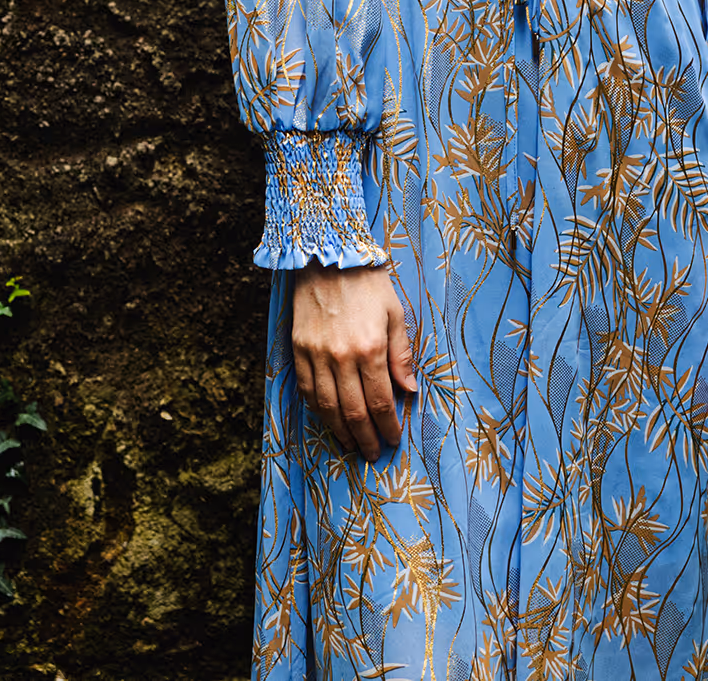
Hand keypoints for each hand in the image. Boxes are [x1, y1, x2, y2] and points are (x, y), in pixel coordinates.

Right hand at [291, 265, 417, 460]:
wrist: (328, 254)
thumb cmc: (368, 281)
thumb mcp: (395, 313)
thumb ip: (402, 354)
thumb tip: (410, 390)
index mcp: (370, 347)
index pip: (380, 401)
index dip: (388, 425)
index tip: (394, 439)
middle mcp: (341, 356)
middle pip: (353, 411)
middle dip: (365, 437)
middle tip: (372, 453)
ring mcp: (316, 354)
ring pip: (327, 407)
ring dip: (340, 431)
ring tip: (350, 445)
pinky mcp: (298, 349)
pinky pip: (307, 390)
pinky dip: (317, 410)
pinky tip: (327, 420)